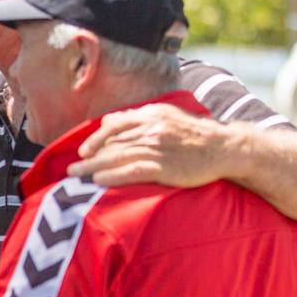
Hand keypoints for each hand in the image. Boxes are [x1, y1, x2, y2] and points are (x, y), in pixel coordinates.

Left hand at [67, 104, 224, 188]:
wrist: (225, 147)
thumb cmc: (193, 135)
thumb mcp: (166, 117)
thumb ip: (137, 119)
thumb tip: (108, 121)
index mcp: (151, 115)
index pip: (115, 125)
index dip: (96, 139)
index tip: (83, 151)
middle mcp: (152, 129)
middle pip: (113, 144)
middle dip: (89, 158)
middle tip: (70, 169)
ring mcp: (158, 148)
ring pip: (118, 157)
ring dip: (94, 168)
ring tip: (77, 177)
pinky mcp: (166, 167)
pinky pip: (134, 171)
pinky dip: (114, 176)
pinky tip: (100, 181)